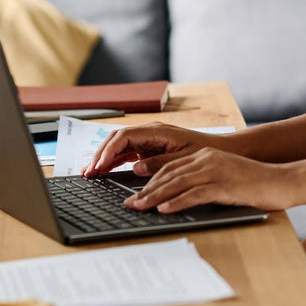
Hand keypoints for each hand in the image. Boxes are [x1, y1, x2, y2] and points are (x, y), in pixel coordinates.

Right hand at [81, 122, 219, 177]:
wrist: (218, 149)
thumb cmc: (204, 152)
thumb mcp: (184, 159)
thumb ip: (160, 163)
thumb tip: (136, 168)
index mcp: (157, 131)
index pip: (124, 137)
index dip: (108, 151)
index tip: (99, 166)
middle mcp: (149, 132)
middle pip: (116, 139)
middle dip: (100, 154)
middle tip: (88, 172)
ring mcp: (147, 139)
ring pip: (118, 145)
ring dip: (103, 158)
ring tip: (89, 173)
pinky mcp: (148, 148)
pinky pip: (126, 152)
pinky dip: (113, 161)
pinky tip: (103, 171)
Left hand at [122, 147, 295, 212]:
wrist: (283, 180)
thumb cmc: (256, 183)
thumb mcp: (226, 176)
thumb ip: (205, 181)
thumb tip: (180, 196)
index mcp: (206, 155)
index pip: (170, 168)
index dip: (151, 182)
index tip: (136, 194)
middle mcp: (208, 159)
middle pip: (169, 174)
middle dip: (146, 190)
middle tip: (129, 204)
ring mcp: (216, 171)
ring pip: (177, 183)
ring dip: (155, 197)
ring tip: (139, 208)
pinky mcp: (225, 184)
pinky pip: (195, 193)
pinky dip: (177, 202)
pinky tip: (164, 210)